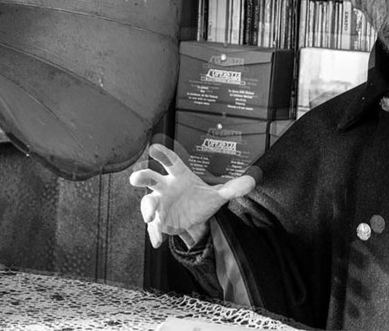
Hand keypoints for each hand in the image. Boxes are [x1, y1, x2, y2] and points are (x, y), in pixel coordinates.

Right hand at [129, 143, 255, 248]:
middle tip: (136, 178)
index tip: (154, 147)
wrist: (195, 220)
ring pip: (148, 202)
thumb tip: (253, 180)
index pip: (170, 161)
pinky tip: (158, 241)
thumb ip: (233, 188)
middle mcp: (165, 186)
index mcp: (178, 175)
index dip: (162, 154)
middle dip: (143, 176)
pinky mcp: (159, 220)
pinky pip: (153, 226)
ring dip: (147, 208)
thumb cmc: (200, 200)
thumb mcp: (217, 195)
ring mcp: (160, 203)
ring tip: (150, 217)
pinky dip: (154, 233)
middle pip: (151, 178)